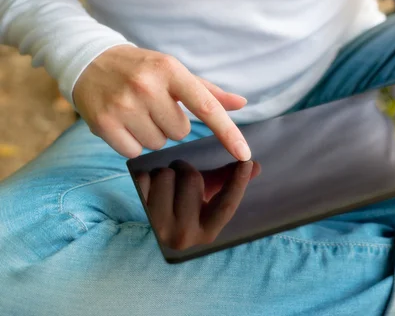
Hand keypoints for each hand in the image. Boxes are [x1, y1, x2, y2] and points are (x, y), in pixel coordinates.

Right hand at [73, 45, 250, 158]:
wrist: (89, 61)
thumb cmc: (141, 69)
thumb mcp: (174, 72)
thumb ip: (208, 92)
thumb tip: (242, 103)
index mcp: (170, 70)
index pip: (206, 106)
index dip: (228, 132)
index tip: (244, 152)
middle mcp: (147, 86)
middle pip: (181, 132)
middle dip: (171, 124)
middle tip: (153, 106)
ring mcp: (123, 104)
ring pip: (158, 143)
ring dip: (152, 134)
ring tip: (137, 112)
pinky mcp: (104, 123)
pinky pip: (134, 152)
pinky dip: (132, 143)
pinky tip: (123, 122)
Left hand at [136, 160, 260, 248]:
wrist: (154, 228)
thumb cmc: (187, 209)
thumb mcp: (209, 199)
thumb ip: (229, 181)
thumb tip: (256, 166)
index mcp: (207, 233)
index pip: (227, 204)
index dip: (239, 181)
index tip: (245, 162)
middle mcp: (184, 235)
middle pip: (192, 179)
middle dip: (187, 169)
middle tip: (183, 172)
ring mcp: (159, 227)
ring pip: (166, 175)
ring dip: (166, 171)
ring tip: (167, 183)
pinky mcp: (136, 215)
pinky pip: (143, 179)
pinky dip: (147, 175)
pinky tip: (150, 187)